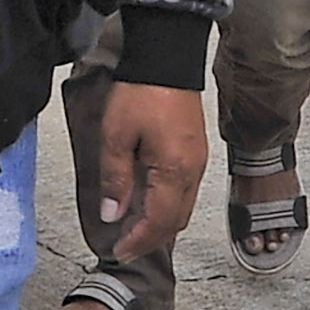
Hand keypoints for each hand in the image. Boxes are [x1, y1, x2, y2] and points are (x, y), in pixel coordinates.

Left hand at [92, 80, 208, 264]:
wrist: (166, 57)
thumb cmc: (140, 93)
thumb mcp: (116, 137)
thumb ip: (114, 179)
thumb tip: (111, 215)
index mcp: (175, 171)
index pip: (158, 221)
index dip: (138, 241)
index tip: (118, 252)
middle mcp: (193, 171)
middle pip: (175, 221)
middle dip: (151, 239)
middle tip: (125, 248)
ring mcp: (198, 161)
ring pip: (183, 208)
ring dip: (160, 225)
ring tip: (135, 232)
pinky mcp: (195, 151)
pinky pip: (185, 191)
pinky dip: (168, 206)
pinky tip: (149, 204)